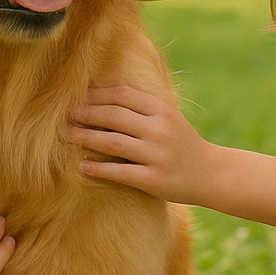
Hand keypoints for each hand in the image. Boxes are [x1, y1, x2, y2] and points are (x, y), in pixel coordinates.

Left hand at [69, 85, 214, 203]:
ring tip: (64, 136)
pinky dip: (98, 169)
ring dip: (84, 138)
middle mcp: (159, 129)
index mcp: (162, 110)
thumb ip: (141, 108)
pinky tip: (81, 166)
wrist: (213, 173)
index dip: (95, 95)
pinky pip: (120, 172)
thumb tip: (101, 97)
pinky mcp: (154, 179)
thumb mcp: (168, 118)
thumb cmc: (183, 143)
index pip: (122, 95)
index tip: (74, 97)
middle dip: (84, 114)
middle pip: (113, 116)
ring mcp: (157, 155)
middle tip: (62, 116)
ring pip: (112, 142)